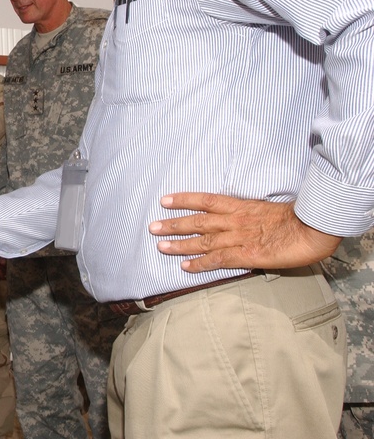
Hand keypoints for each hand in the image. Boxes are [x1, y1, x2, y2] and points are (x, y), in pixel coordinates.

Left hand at [151, 192, 342, 272]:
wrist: (313, 228)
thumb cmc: (296, 218)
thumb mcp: (267, 209)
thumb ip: (250, 214)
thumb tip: (239, 220)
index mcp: (240, 206)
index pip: (205, 200)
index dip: (183, 200)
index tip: (165, 200)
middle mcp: (234, 220)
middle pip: (197, 221)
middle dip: (173, 224)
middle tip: (152, 227)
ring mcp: (238, 238)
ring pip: (202, 240)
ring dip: (179, 244)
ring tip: (160, 246)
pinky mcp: (246, 255)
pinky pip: (217, 260)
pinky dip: (200, 263)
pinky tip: (185, 267)